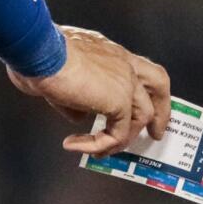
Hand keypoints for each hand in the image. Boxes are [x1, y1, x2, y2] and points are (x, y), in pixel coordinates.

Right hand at [8, 25, 170, 155]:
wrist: (41, 51)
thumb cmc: (40, 55)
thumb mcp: (61, 76)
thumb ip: (75, 97)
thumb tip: (79, 116)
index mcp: (111, 53)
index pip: (139, 68)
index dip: (144, 88)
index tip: (142, 104)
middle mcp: (123, 63)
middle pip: (159, 84)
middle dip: (161, 111)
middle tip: (155, 134)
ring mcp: (125, 81)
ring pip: (142, 115)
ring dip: (122, 139)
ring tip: (100, 152)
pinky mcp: (119, 101)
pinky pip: (118, 134)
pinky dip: (98, 145)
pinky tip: (75, 145)